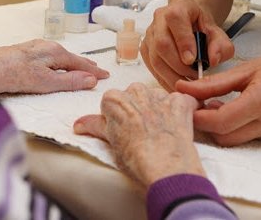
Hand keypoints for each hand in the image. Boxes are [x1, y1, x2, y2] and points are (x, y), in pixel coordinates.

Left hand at [0, 39, 109, 94]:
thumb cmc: (11, 75)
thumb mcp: (44, 82)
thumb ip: (68, 81)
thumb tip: (91, 79)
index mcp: (53, 51)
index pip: (79, 62)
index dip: (93, 71)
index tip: (106, 76)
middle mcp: (44, 46)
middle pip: (70, 57)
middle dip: (84, 64)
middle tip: (98, 71)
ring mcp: (33, 48)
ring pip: (58, 57)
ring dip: (71, 63)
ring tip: (80, 68)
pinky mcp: (22, 54)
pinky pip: (48, 58)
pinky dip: (59, 63)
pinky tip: (55, 67)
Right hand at [73, 84, 205, 187]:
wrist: (166, 169)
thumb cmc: (136, 159)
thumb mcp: (110, 142)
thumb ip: (94, 126)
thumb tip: (79, 124)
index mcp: (114, 99)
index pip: (112, 102)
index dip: (118, 117)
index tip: (123, 130)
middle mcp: (137, 91)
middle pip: (134, 95)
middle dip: (137, 109)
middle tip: (141, 132)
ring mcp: (160, 96)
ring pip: (157, 96)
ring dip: (159, 109)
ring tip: (160, 133)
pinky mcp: (181, 103)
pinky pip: (182, 101)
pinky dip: (181, 111)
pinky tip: (178, 128)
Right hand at [141, 0, 233, 89]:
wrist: (188, 19)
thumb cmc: (201, 25)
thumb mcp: (218, 32)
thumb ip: (220, 45)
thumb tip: (213, 60)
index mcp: (179, 8)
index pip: (175, 19)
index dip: (183, 41)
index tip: (193, 60)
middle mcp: (159, 18)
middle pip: (162, 44)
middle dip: (179, 66)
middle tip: (195, 76)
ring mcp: (150, 34)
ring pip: (155, 59)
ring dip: (173, 76)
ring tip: (189, 83)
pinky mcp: (145, 48)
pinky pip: (152, 67)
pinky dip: (165, 80)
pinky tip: (178, 84)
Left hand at [175, 36, 260, 144]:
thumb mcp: (246, 69)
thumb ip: (213, 84)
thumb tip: (183, 88)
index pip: (220, 122)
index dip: (198, 117)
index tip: (186, 106)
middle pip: (226, 137)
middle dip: (208, 124)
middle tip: (200, 104)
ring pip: (239, 140)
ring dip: (225, 126)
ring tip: (222, 104)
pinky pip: (255, 138)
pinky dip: (243, 127)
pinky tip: (245, 109)